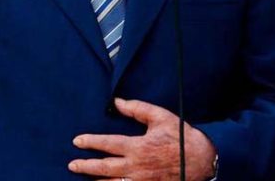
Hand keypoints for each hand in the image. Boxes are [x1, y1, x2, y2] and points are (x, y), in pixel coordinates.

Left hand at [69, 98, 216, 180]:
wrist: (202, 160)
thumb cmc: (181, 137)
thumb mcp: (160, 117)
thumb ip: (137, 109)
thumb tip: (117, 102)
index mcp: (137, 147)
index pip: (107, 144)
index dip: (90, 143)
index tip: (77, 141)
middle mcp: (136, 166)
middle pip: (104, 168)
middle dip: (86, 166)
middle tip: (72, 164)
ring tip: (85, 179)